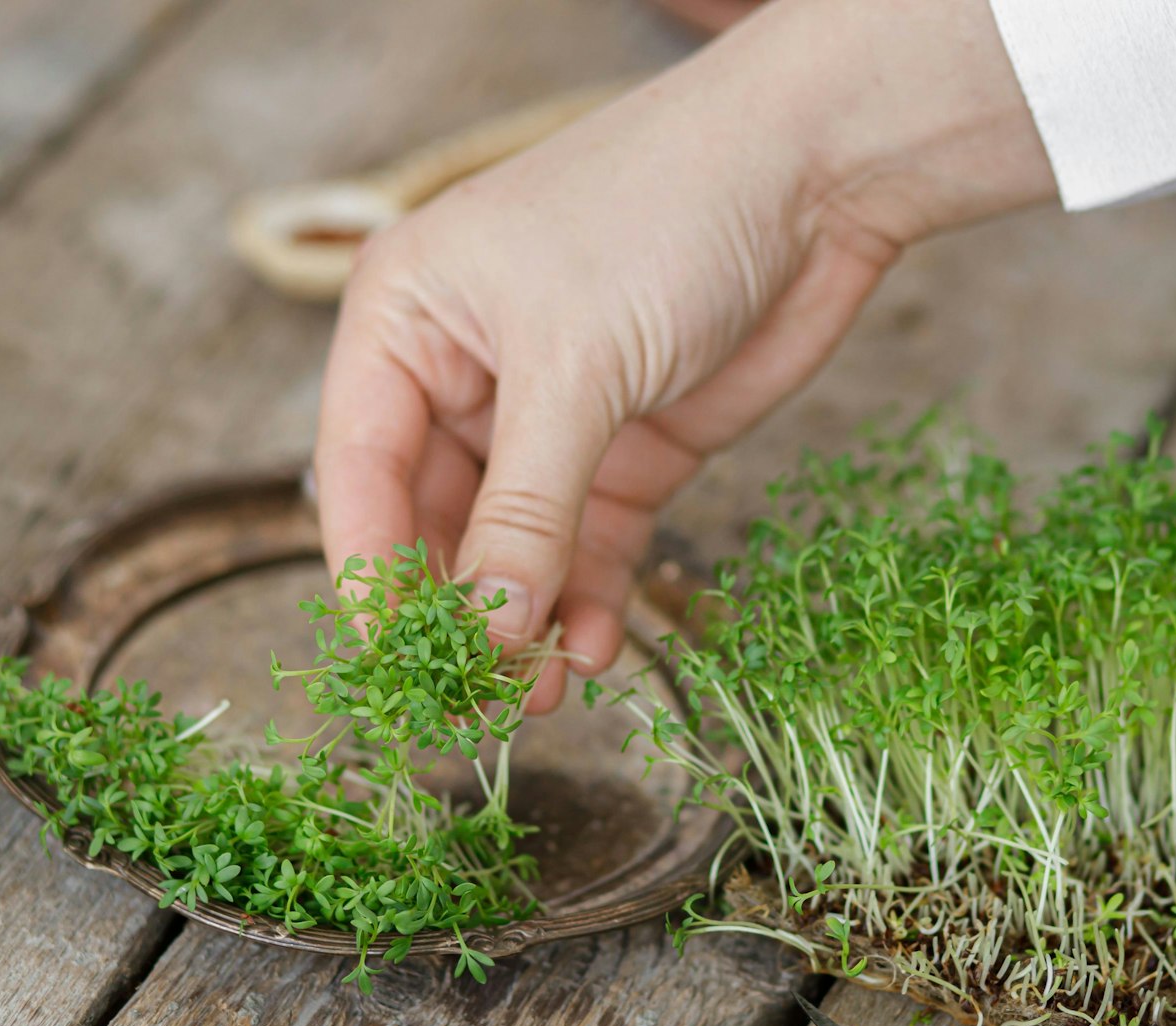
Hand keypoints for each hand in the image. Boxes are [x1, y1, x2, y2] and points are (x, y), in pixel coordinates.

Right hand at [313, 0, 1054, 711]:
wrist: (815, 174)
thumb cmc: (664, 217)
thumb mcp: (576, 368)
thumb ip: (525, 510)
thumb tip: (484, 632)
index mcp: (406, 321)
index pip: (360, 472)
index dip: (373, 578)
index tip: (396, 669)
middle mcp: (465, 370)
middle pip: (436, 524)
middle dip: (461, 614)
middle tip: (481, 701)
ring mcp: (552, 414)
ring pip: (515, 548)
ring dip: (526, 622)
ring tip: (544, 693)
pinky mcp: (630, 445)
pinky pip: (589, 544)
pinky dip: (590, 599)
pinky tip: (597, 647)